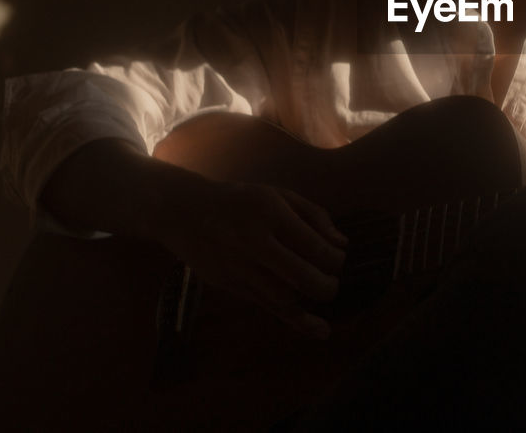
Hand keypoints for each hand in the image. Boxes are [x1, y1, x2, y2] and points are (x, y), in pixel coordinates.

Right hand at [157, 178, 347, 338]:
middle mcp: (255, 243)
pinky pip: (267, 307)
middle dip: (327, 285)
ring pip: (285, 298)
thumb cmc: (240, 201)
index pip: (314, 246)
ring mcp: (240, 268)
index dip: (335, 259)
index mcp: (271, 214)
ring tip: (318, 292)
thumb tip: (341, 243)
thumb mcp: (278, 195)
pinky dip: (296, 320)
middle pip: (302, 277)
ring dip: (309, 300)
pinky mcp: (230, 285)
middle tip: (332, 281)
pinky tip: (319, 330)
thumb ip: (314, 215)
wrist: (184, 212)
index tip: (338, 259)